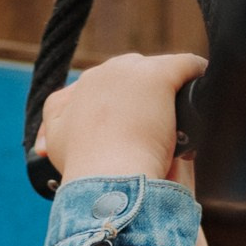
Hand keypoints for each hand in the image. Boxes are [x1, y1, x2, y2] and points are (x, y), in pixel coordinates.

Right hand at [34, 49, 206, 189]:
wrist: (110, 181)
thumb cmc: (87, 175)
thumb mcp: (56, 150)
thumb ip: (52, 135)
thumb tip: (43, 142)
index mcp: (76, 91)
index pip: (103, 87)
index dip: (120, 106)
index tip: (130, 124)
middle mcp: (100, 74)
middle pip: (130, 75)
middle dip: (143, 95)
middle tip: (156, 124)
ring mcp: (129, 73)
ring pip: (155, 71)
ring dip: (167, 89)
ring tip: (178, 112)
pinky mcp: (159, 76)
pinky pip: (185, 64)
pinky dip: (195, 71)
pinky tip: (202, 80)